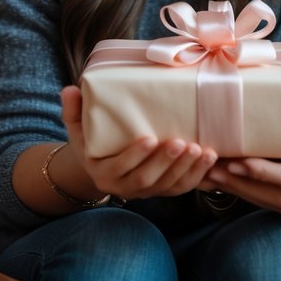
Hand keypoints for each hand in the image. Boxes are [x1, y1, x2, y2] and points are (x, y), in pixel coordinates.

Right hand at [60, 85, 217, 200]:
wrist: (103, 167)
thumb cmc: (92, 142)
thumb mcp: (78, 128)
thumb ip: (73, 111)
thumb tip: (70, 89)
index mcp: (102, 174)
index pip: (119, 168)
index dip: (134, 156)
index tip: (149, 138)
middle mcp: (124, 188)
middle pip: (147, 179)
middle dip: (166, 162)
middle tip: (181, 142)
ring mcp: (146, 192)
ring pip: (168, 186)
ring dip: (186, 169)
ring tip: (201, 149)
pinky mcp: (164, 190)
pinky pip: (182, 187)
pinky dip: (198, 175)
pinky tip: (210, 157)